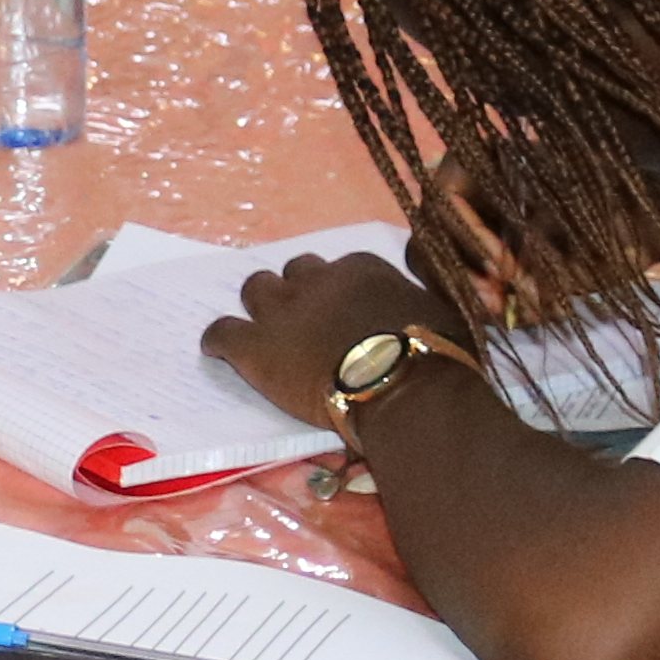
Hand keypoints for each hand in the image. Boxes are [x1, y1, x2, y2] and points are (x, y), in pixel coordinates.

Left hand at [203, 248, 446, 425]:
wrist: (406, 391)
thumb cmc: (436, 357)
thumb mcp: (439, 307)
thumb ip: (417, 290)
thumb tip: (417, 284)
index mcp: (361, 268)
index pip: (337, 268)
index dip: (335, 292)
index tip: (342, 313)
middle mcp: (317, 280)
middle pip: (294, 272)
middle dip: (296, 292)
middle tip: (304, 322)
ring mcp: (283, 311)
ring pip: (255, 289)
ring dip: (259, 307)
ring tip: (266, 332)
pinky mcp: (255, 347)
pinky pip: (220, 332)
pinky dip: (219, 340)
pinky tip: (221, 350)